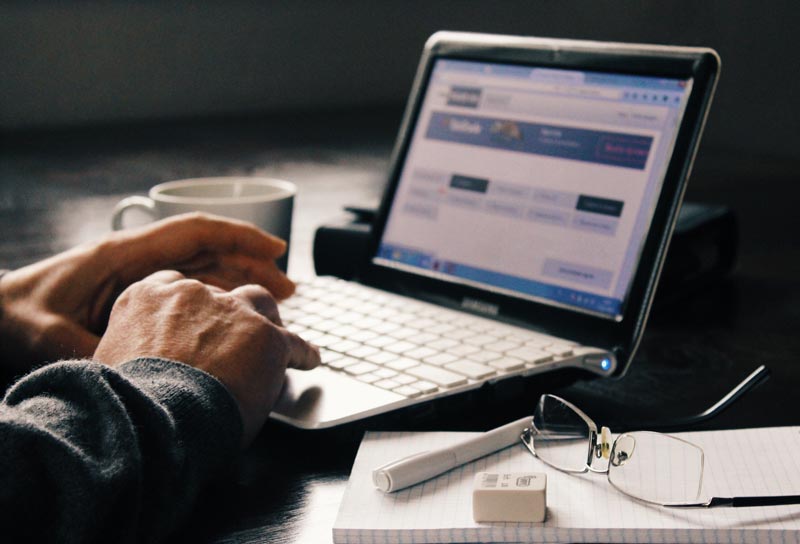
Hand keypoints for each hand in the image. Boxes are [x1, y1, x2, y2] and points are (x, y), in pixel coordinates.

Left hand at [0, 213, 294, 372]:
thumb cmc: (13, 316)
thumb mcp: (51, 338)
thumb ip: (99, 353)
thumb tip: (143, 373)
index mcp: (122, 256)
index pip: (194, 232)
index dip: (240, 236)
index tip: (276, 249)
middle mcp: (136, 261)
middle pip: (207, 252)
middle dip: (251, 265)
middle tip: (288, 289)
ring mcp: (135, 278)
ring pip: (200, 270)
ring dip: (239, 281)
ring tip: (273, 300)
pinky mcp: (131, 296)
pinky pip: (185, 290)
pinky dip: (215, 298)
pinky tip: (232, 316)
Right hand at [94, 270, 319, 445]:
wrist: (155, 416)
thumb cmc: (127, 403)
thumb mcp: (112, 364)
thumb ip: (129, 351)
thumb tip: (139, 367)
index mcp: (146, 298)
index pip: (173, 289)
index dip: (187, 309)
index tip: (192, 322)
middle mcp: (192, 295)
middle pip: (220, 295)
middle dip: (228, 314)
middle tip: (234, 335)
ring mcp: (233, 312)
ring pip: (260, 304)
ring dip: (266, 322)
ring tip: (273, 338)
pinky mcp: (268, 338)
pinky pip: (294, 343)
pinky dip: (302, 353)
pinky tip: (308, 360)